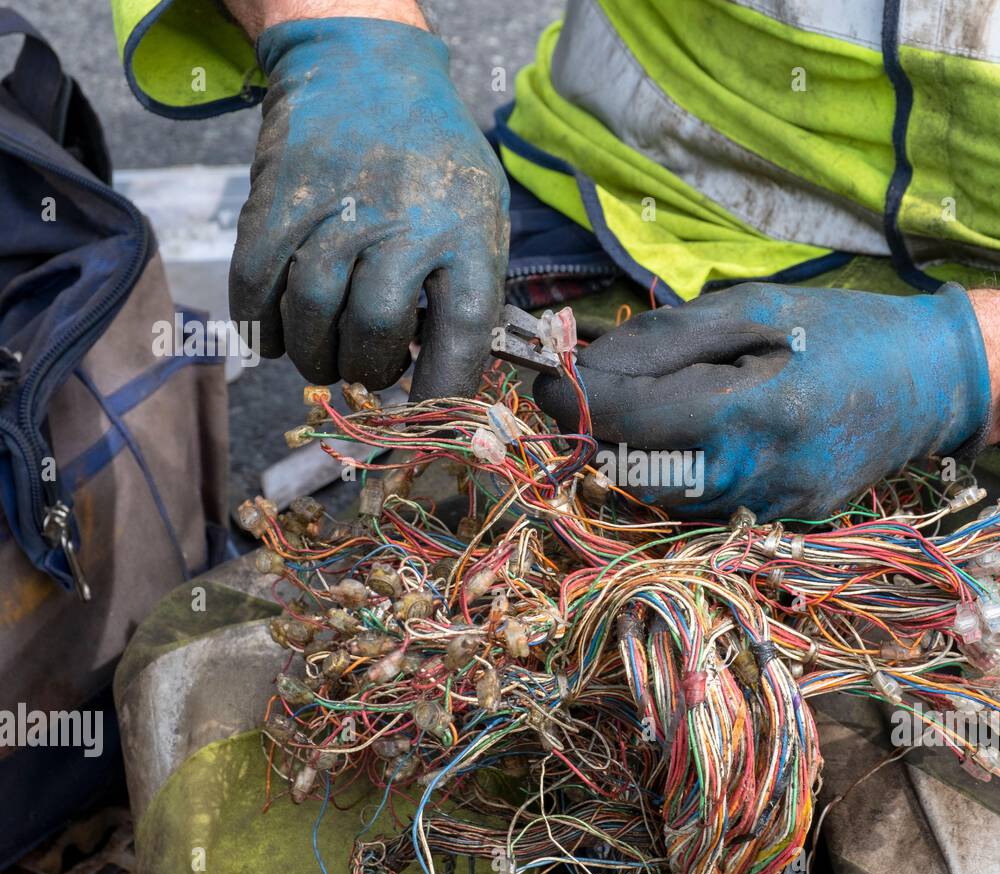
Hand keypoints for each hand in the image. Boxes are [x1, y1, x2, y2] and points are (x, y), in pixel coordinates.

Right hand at [229, 11, 508, 397]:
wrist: (364, 68)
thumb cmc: (433, 161)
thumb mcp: (481, 212)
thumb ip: (470, 287)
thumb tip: (456, 378)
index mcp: (468, 232)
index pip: (466, 332)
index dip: (446, 389)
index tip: (431, 419)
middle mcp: (406, 220)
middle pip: (378, 327)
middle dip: (370, 370)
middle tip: (368, 373)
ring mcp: (339, 205)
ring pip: (315, 310)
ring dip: (315, 356)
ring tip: (325, 360)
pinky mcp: (279, 197)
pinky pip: (257, 281)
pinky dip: (261, 325)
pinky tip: (276, 337)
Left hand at [534, 282, 996, 520]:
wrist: (935, 381)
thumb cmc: (843, 329)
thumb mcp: (754, 307)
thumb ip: (665, 340)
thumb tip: (586, 366)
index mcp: (759, 408)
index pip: (637, 419)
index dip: (578, 401)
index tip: (543, 379)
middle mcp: (765, 474)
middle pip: (639, 473)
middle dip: (598, 433)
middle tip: (586, 390)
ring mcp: (778, 508)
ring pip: (666, 497)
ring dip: (635, 455)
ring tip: (642, 405)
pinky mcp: (787, 522)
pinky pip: (707, 503)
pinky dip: (680, 470)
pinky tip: (696, 433)